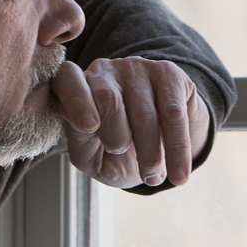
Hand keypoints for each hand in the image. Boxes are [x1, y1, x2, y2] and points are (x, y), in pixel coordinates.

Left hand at [51, 56, 211, 188]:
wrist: (156, 147)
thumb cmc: (114, 151)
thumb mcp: (90, 155)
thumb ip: (79, 140)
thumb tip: (84, 124)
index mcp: (77, 87)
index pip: (67, 79)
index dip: (76, 100)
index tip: (89, 127)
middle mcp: (105, 71)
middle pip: (108, 99)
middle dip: (117, 137)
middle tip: (121, 154)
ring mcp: (137, 69)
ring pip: (144, 112)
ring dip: (149, 152)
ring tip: (152, 177)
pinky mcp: (169, 74)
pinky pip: (174, 114)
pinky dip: (177, 148)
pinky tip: (178, 173)